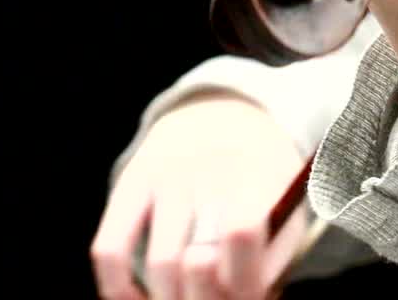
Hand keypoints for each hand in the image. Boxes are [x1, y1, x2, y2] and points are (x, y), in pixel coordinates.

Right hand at [90, 92, 308, 299]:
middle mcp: (212, 170)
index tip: (242, 294)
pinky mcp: (131, 180)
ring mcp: (168, 175)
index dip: (243, 281)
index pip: (244, 234)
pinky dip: (119, 288)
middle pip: (199, 262)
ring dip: (170, 299)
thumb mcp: (287, 202)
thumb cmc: (260, 181)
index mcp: (262, 176)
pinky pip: (110, 248)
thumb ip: (275, 255)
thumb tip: (251, 298)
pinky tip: (138, 299)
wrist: (222, 116)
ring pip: (161, 264)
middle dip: (205, 298)